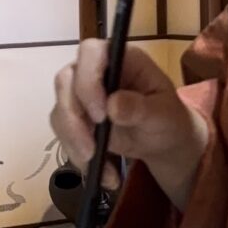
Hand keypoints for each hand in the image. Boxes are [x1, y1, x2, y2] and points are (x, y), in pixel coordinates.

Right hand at [51, 40, 209, 213]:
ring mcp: (81, 95)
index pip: (90, 52)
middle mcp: (94, 71)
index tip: (101, 113)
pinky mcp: (75, 119)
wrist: (163, 142)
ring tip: (99, 166)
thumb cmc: (168, 119)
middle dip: (74, 118)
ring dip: (74, 142)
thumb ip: (141, 108)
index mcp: (120, 59)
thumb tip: (113, 104)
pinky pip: (64, 136)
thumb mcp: (164, 115)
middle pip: (64, 82)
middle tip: (92, 148)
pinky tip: (103, 175)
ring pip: (60, 112)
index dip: (88, 79)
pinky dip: (79, 158)